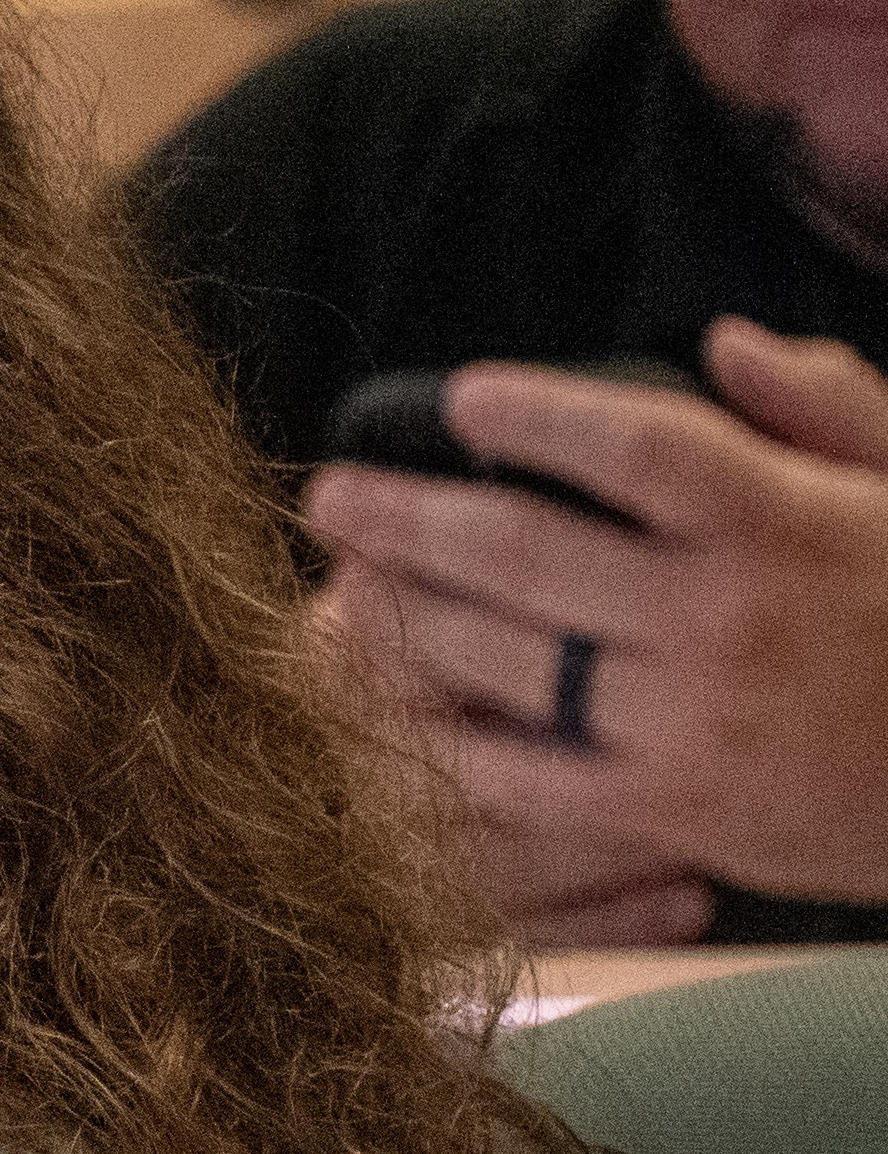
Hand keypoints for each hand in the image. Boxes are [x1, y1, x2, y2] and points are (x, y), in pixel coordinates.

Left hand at [299, 323, 887, 934]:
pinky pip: (514, 772)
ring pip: (499, 660)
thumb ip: (827, 405)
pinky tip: (375, 700)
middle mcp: (725, 620)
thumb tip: (723, 344)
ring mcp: (686, 722)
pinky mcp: (662, 810)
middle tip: (327, 495)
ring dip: (397, 618)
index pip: (633, 446)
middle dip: (405, 518)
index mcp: (787, 524)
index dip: (531, 415)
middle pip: (522, 553)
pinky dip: (434, 734)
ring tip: (331, 583)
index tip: (460, 399)